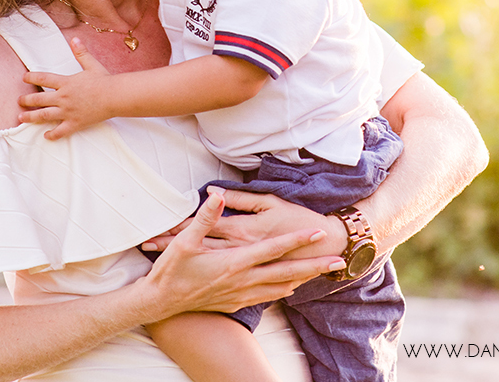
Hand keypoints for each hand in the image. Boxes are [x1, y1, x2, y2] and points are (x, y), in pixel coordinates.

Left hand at [19, 37, 114, 139]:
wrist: (115, 96)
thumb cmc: (104, 80)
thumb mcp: (91, 64)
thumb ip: (81, 53)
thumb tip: (75, 39)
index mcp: (66, 83)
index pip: (43, 78)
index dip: (32, 77)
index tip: (24, 78)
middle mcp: (63, 98)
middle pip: (39, 99)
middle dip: (26, 100)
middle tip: (19, 101)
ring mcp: (68, 111)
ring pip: (44, 116)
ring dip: (31, 117)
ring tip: (21, 118)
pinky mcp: (75, 123)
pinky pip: (60, 131)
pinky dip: (52, 135)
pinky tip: (46, 136)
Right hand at [142, 189, 345, 316]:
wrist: (159, 303)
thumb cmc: (171, 270)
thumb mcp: (185, 241)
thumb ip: (206, 217)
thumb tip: (218, 195)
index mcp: (234, 261)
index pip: (273, 249)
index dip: (297, 239)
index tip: (318, 232)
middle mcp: (242, 279)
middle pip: (286, 272)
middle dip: (314, 267)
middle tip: (338, 262)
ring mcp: (240, 294)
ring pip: (279, 287)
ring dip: (302, 280)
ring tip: (321, 273)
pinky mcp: (234, 303)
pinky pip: (266, 297)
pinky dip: (281, 291)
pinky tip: (288, 288)